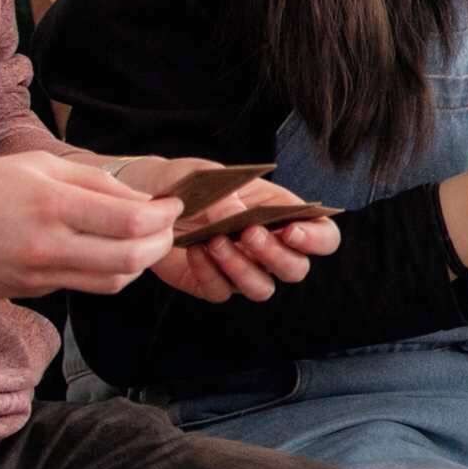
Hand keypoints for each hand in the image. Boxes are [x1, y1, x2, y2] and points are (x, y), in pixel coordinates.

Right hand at [0, 152, 184, 298]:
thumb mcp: (38, 165)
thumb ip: (95, 183)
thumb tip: (143, 202)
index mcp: (52, 205)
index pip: (131, 222)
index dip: (164, 216)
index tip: (173, 205)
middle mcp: (48, 246)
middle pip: (131, 260)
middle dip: (162, 245)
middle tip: (167, 227)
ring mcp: (40, 276)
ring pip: (113, 282)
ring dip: (139, 264)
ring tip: (141, 240)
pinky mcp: (33, 293)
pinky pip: (83, 285)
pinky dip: (105, 270)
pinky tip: (101, 249)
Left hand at [110, 160, 344, 304]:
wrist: (144, 198)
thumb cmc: (186, 181)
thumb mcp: (205, 176)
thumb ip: (226, 196)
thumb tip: (239, 216)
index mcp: (282, 214)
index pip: (323, 236)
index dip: (316, 239)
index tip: (290, 229)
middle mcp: (268, 247)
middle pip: (297, 270)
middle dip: (276, 256)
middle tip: (249, 234)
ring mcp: (241, 269)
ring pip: (262, 289)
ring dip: (242, 269)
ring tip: (215, 242)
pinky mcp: (212, 284)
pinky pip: (220, 293)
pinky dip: (208, 273)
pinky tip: (193, 250)